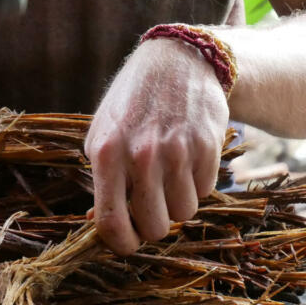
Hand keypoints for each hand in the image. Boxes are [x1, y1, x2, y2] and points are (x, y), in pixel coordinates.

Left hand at [85, 38, 228, 254]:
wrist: (177, 61)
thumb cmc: (131, 104)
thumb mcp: (102, 135)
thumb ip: (100, 180)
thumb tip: (97, 224)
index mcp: (106, 154)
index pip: (111, 223)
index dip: (121, 244)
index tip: (128, 244)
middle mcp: (141, 155)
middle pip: (155, 227)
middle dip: (153, 224)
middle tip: (151, 207)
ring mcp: (177, 151)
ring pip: (184, 213)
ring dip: (178, 203)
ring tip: (168, 177)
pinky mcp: (208, 146)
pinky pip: (206, 191)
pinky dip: (198, 184)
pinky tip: (187, 160)